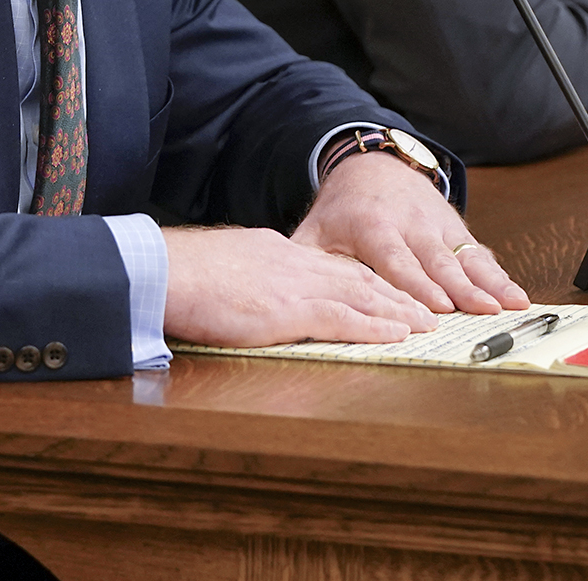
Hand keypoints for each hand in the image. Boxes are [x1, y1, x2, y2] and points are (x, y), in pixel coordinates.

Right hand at [160, 224, 436, 347]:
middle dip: (393, 293)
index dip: (364, 279)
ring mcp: (292, 285)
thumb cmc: (179, 274)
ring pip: (360, 295)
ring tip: (424, 324)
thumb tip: (252, 291)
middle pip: (356, 276)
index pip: (331, 266)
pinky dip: (374, 326)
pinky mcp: (286, 310)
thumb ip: (246, 277)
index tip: (387, 289)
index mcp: (276, 251)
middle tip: (423, 307)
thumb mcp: (222, 266)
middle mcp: (293, 262)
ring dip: (397, 311)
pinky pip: (341, 318)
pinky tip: (396, 335)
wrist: (163, 269)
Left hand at [291, 149, 529, 315]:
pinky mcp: (454, 230)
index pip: (396, 260)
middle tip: (481, 312)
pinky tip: (516, 296)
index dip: (416, 284)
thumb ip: (306, 264)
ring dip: (488, 282)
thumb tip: (290, 300)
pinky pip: (478, 254)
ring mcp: (436, 226)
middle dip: (460, 288)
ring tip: (509, 305)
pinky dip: (499, 275)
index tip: (435, 307)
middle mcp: (409, 224)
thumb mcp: (315, 233)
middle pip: (437, 261)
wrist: (370, 168)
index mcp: (372, 226)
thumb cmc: (341, 212)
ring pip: (464, 257)